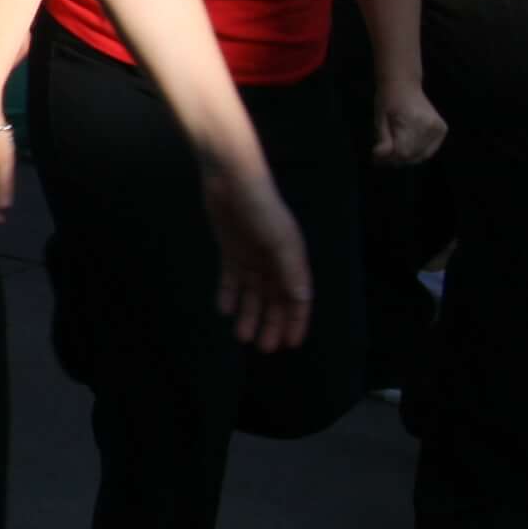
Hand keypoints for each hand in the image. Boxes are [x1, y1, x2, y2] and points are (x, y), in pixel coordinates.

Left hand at [200, 161, 314, 353]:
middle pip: (275, 300)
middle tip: (263, 348)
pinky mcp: (231, 250)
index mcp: (292, 259)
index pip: (297, 298)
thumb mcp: (280, 240)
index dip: (295, 321)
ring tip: (242, 336)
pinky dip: (229, 294)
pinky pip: (231, 279)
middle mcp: (274, 261)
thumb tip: (302, 299)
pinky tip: (225, 310)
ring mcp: (252, 255)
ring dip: (249, 314)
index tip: (290, 344)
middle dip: (271, 324)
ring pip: (253, 293)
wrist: (230, 180)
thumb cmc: (260, 207)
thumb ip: (291, 269)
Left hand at [371, 80, 447, 165]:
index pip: (403, 152)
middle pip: (413, 155)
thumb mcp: (379, 119)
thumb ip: (383, 139)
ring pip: (421, 155)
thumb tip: (379, 157)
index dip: (389, 158)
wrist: (403, 85)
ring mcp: (439, 128)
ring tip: (392, 146)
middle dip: (396, 158)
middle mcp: (431, 125)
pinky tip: (405, 144)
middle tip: (382, 154)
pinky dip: (416, 152)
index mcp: (414, 121)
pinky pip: (428, 150)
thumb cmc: (388, 101)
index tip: (376, 156)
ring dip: (406, 157)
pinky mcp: (442, 130)